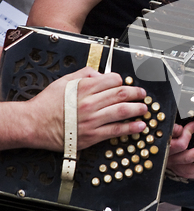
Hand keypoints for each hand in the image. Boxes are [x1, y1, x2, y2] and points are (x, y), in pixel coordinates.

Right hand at [25, 67, 147, 150]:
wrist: (33, 124)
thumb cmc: (47, 103)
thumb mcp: (64, 81)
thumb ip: (84, 74)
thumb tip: (101, 74)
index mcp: (84, 88)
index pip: (113, 80)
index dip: (122, 81)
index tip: (126, 84)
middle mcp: (90, 103)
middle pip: (121, 95)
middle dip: (136, 93)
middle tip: (142, 94)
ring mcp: (91, 120)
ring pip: (122, 112)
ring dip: (138, 109)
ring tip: (145, 108)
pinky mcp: (91, 136)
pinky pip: (116, 131)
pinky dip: (131, 128)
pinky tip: (140, 125)